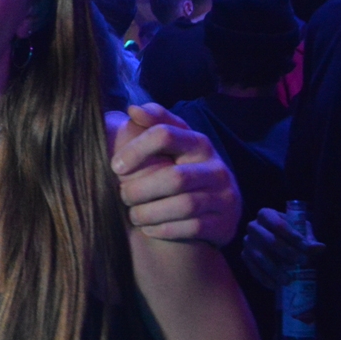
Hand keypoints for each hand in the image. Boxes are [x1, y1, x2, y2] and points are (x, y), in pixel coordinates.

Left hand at [112, 104, 241, 246]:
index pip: (166, 135)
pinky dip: (166, 230)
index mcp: (198, 143)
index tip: (115, 166)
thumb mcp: (172, 144)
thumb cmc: (182, 168)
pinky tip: (149, 229)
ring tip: (133, 215)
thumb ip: (153, 124)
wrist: (215, 208)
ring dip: (150, 213)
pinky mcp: (225, 223)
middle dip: (141, 189)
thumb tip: (133, 110)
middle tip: (123, 195)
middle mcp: (215, 168)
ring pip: (184, 205)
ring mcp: (224, 196)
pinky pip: (194, 228)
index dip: (137, 149)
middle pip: (175, 178)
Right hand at [242, 207, 323, 289]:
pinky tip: (276, 285)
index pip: (278, 224)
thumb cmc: (290, 235)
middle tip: (303, 262)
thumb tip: (320, 248)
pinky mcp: (244, 256)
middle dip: (287, 252)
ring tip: (289, 280)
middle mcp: (253, 226)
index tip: (307, 248)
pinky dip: (264, 278)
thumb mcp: (301, 233)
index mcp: (266, 214)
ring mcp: (247, 242)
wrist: (275, 242)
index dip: (292, 236)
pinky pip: (252, 268)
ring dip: (274, 270)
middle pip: (268, 239)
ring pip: (259, 256)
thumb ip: (309, 240)